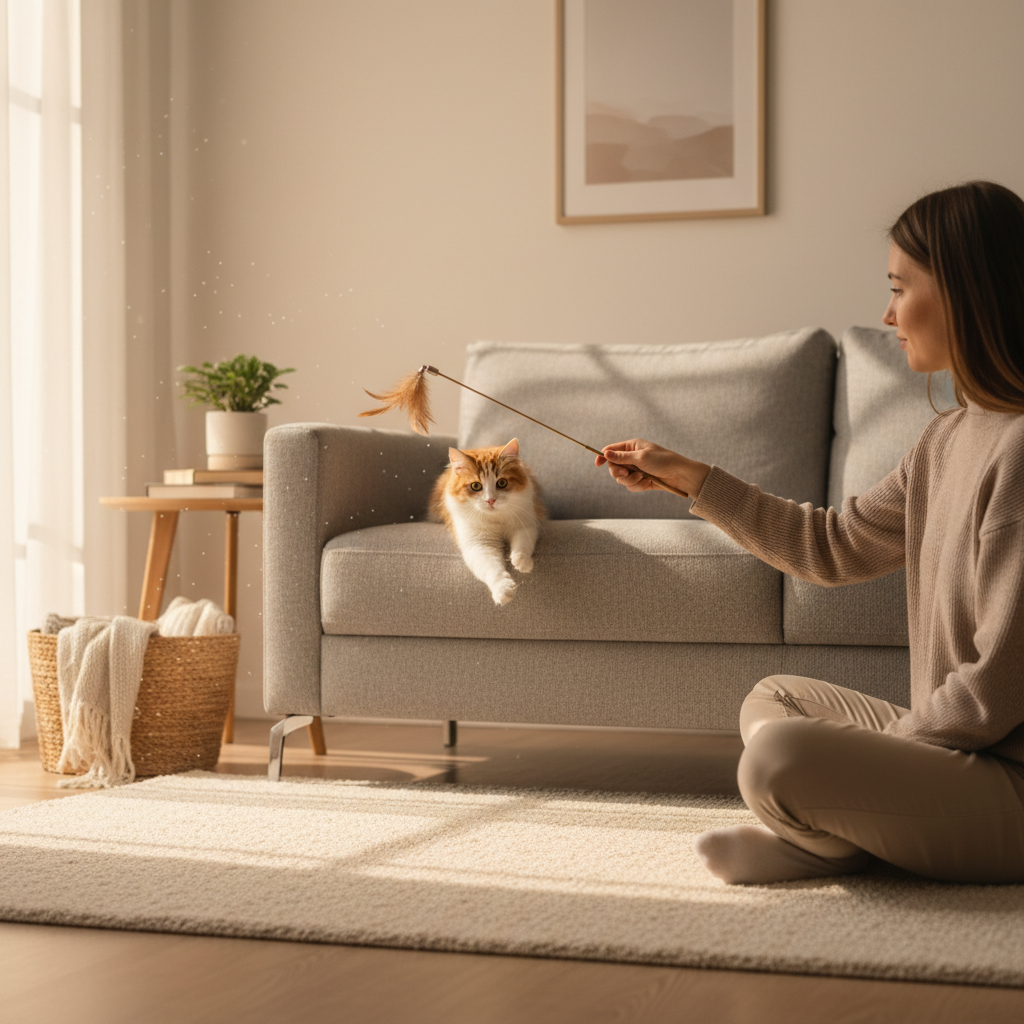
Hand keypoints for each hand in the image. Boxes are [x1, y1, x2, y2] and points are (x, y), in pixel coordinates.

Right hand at [595, 439, 710, 497]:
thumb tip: (606, 453)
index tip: (597, 464)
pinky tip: (647, 483)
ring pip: (622, 478)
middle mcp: (632, 457)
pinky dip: (637, 485)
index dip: (603, 456)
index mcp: (632, 446)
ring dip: (630, 480)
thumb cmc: (663, 461)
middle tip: (625, 473)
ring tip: (642, 478)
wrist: (679, 475)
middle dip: (619, 472)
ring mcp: (636, 469)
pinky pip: (631, 485)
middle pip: (614, 467)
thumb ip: (622, 457)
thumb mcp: (641, 457)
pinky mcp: (640, 480)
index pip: (612, 450)